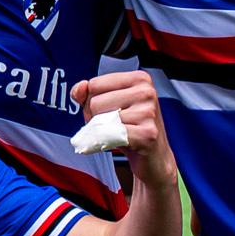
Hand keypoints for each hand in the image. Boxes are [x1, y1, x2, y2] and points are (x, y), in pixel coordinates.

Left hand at [69, 68, 175, 186]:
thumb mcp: (108, 105)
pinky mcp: (147, 133)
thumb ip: (87, 93)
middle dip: (96, 118)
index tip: (109, 111)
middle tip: (113, 126)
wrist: (154, 157)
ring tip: (118, 134)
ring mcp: (148, 112)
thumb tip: (80, 88)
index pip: (94, 84)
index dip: (92, 102)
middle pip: (95, 102)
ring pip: (101, 119)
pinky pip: (111, 134)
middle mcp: (146, 91)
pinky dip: (107, 142)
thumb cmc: (129, 128)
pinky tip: (120, 143)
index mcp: (139, 78)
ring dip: (102, 132)